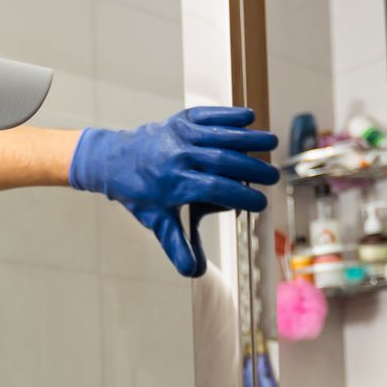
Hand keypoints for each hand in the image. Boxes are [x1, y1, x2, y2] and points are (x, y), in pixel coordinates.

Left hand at [68, 107, 280, 277]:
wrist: (113, 161)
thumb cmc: (140, 195)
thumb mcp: (157, 221)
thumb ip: (177, 246)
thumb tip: (194, 272)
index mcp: (174, 183)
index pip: (215, 189)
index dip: (240, 197)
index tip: (260, 205)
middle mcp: (178, 156)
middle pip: (222, 160)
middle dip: (251, 169)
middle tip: (272, 177)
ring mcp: (180, 134)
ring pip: (219, 135)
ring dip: (248, 138)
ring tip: (273, 143)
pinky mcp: (182, 120)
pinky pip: (208, 115)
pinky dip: (229, 114)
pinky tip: (250, 116)